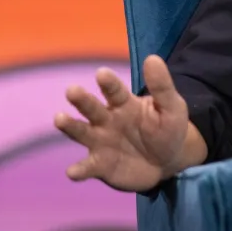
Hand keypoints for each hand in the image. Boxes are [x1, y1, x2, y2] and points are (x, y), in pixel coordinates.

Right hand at [55, 55, 197, 192]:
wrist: (168, 161)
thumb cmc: (167, 128)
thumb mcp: (171, 107)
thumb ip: (162, 86)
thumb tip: (152, 58)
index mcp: (124, 103)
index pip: (115, 91)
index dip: (108, 82)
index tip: (101, 73)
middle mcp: (106, 120)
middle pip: (92, 108)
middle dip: (82, 100)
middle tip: (72, 90)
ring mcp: (100, 142)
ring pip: (82, 132)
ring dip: (70, 126)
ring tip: (59, 118)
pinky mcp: (99, 165)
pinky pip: (87, 167)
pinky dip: (79, 170)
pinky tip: (73, 172)